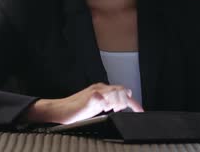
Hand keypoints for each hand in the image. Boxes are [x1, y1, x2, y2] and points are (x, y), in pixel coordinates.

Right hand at [24, 83, 143, 123]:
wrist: (58, 111)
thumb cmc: (76, 110)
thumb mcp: (96, 106)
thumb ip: (108, 103)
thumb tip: (121, 104)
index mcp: (102, 90)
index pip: (123, 92)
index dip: (134, 103)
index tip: (141, 111)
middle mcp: (99, 88)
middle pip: (122, 90)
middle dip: (124, 102)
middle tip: (116, 110)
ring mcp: (94, 92)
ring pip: (115, 92)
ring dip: (116, 102)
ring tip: (109, 109)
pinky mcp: (88, 99)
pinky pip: (100, 97)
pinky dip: (105, 103)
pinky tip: (103, 108)